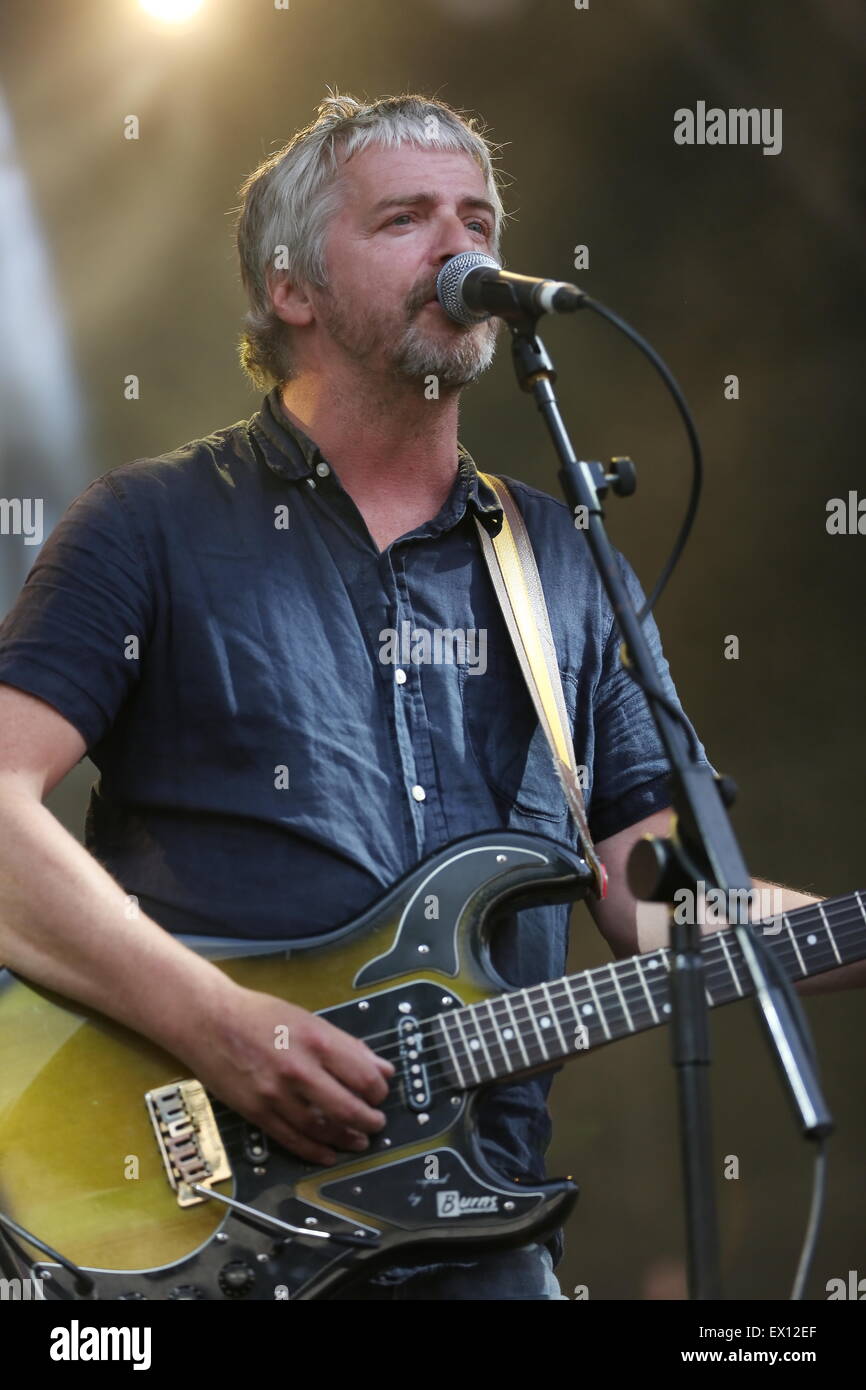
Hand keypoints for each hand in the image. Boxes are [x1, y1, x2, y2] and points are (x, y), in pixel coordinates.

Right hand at [177, 985, 395, 1165]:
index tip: (380, 1094)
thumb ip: (348, 1046)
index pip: (364, 1077)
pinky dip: (314, 1151)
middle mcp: (299, 1070)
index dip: (379, 1091)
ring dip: (346, 1139)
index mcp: (317, 1041)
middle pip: (347, 1109)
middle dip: (369, 1121)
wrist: (209, 1021)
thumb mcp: (310, 1020)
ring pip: (321, 1129)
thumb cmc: (260, 1015)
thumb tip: (381, 1068)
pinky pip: (292, 1139)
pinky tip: (328, 1154)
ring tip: (358, 1140)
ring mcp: (276, 1095)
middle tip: (376, 1123)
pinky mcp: (257, 1112)